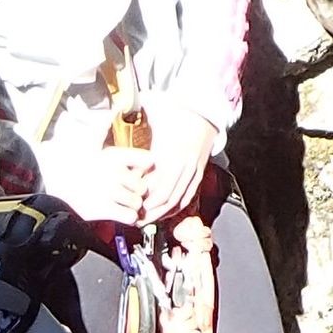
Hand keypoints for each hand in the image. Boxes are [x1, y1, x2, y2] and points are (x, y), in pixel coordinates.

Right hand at [34, 124, 148, 230]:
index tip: (139, 171)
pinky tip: (119, 212)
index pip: (147, 160)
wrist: (51, 184)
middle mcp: (113, 173)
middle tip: (129, 191)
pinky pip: (129, 216)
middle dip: (138, 191)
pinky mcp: (103, 209)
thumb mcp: (89, 142)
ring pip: (136, 202)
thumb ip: (104, 127)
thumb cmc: (73, 164)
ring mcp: (109, 192)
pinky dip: (127, 217)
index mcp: (114, 155)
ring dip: (132, 205)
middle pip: (143, 186)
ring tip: (122, 203)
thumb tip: (113, 107)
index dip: (146, 167)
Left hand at [136, 93, 217, 225]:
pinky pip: (189, 195)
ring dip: (164, 213)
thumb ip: (145, 157)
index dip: (148, 201)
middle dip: (153, 212)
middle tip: (139, 218)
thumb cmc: (176, 120)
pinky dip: (177, 206)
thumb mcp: (156, 136)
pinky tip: (167, 211)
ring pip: (179, 199)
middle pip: (169, 198)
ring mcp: (194, 170)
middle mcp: (185, 166)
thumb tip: (131, 175)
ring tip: (150, 219)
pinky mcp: (199, 173)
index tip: (135, 206)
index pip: (160, 188)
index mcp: (173, 157)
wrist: (200, 114)